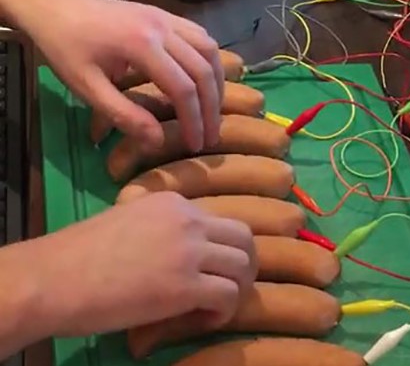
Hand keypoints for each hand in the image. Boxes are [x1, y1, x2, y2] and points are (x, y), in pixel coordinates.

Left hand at [19, 0, 223, 151]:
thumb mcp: (87, 88)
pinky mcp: (165, 15)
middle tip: (211, 135)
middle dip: (212, 107)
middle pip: (204, 70)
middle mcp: (163, 28)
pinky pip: (200, 36)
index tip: (197, 146)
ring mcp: (166, 18)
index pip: (183, 88)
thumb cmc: (65, 49)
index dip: (194, 120)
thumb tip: (157, 142)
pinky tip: (205, 78)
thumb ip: (124, 115)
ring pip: (209, 50)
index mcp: (141, 46)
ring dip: (217, 82)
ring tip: (213, 109)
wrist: (53, 6)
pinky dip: (209, 60)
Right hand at [22, 192, 256, 337]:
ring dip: (236, 288)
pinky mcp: (185, 286)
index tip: (207, 271)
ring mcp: (189, 251)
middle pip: (244, 237)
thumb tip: (181, 255)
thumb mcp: (128, 221)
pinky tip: (203, 319)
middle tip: (229, 286)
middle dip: (244, 264)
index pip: (220, 221)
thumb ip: (160, 229)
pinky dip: (224, 311)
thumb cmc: (79, 255)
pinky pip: (229, 295)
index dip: (221, 249)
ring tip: (214, 306)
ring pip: (243, 265)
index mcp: (174, 202)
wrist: (53, 278)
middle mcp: (188, 220)